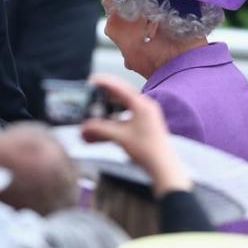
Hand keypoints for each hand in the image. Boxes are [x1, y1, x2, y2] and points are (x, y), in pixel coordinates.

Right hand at [81, 74, 190, 196]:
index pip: (119, 87)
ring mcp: (146, 115)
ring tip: (96, 107)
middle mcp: (145, 106)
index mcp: (142, 104)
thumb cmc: (147, 150)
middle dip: (105, 94)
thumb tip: (85, 127)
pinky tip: (106, 122)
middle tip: (92, 92)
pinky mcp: (146, 125)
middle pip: (122, 94)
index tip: (92, 81)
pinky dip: (115, 116)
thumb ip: (100, 130)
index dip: (104, 83)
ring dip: (109, 107)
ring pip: (124, 105)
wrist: (163, 166)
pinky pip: (127, 115)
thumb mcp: (120, 137)